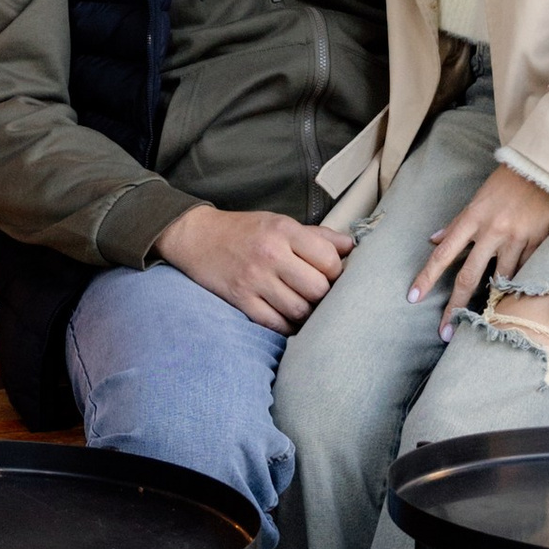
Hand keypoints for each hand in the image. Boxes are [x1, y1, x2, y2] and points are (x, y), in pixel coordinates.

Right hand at [157, 203, 351, 333]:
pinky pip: (275, 324)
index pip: (329, 260)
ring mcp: (254, 280)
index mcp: (284, 230)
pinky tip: (286, 317)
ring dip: (306, 313)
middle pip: (317, 289)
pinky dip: (286, 326)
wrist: (197, 237)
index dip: (336, 272)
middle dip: (323, 295)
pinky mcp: (241, 300)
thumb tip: (351, 246)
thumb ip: (317, 236)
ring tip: (303, 305)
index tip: (329, 274)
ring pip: (299, 310)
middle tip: (316, 293)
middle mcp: (270, 254)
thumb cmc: (244, 231)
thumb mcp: (280, 223)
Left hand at [410, 164, 548, 327]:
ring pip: (500, 280)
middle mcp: (492, 231)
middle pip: (468, 276)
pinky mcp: (537, 243)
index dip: (427, 277)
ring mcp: (516, 239)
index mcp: (472, 218)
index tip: (413, 297)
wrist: (543, 168)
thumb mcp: (477, 199)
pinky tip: (514, 302)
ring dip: (490, 302)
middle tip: (445, 332)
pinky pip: (526, 272)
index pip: (443, 253)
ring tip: (484, 322)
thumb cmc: (506, 183)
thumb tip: (433, 239)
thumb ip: (457, 224)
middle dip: (454, 306)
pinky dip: (518, 286)